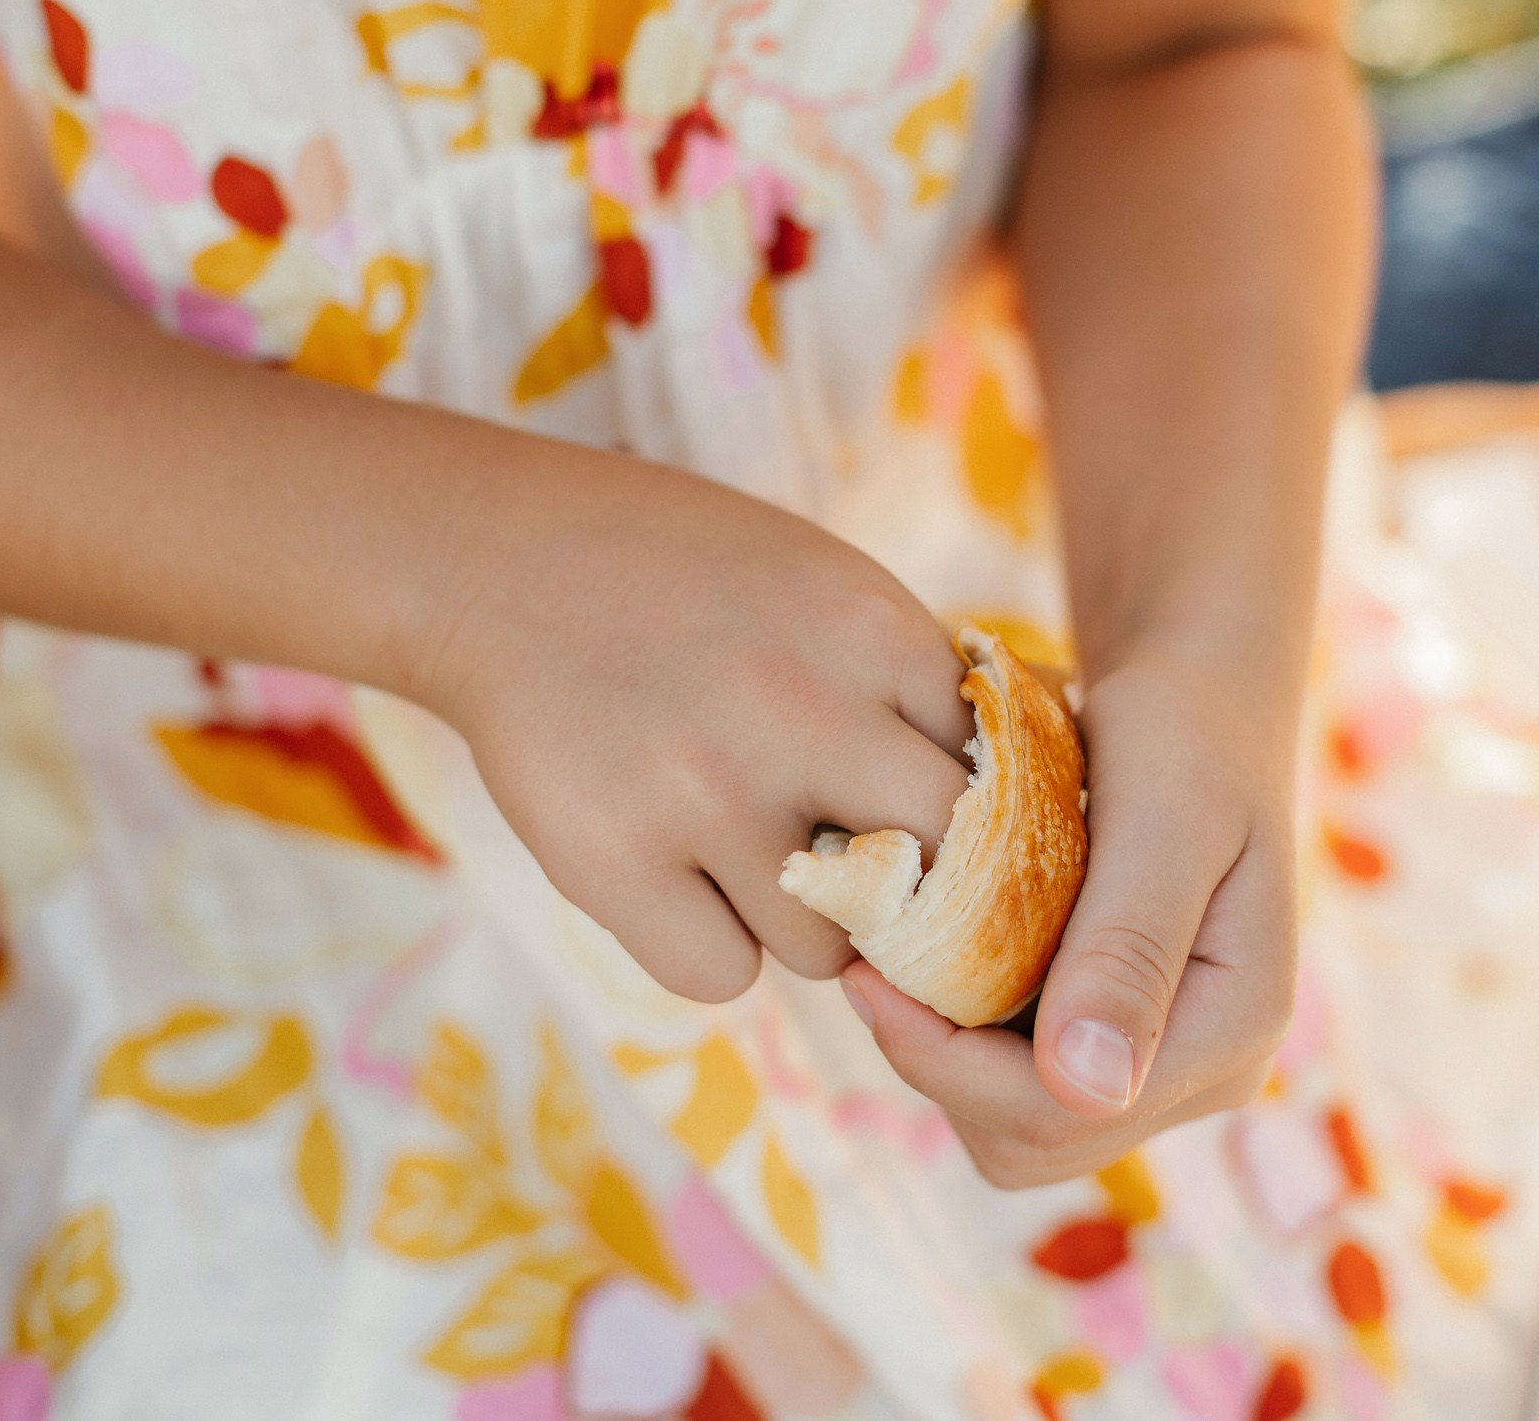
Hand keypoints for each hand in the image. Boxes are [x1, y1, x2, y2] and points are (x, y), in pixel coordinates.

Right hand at [420, 441, 974, 1002]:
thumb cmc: (692, 583)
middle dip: (913, 894)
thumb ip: (918, 688)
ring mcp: (704, 791)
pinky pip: (721, 974)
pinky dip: (707, 943)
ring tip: (738, 844)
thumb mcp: (830, 590)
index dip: (972, 820)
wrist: (503, 563)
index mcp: (873, 632)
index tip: (933, 829)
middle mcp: (800, 711)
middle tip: (865, 876)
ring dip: (799, 924)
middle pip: (940, 875)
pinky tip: (674, 871)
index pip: (998, 781)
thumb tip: (1035, 803)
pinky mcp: (613, 860)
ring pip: (828, 949)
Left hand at [842, 652, 1295, 1186]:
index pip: (1064, 1113)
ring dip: (942, 1049)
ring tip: (902, 948)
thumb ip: (1128, 944)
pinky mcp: (1113, 1037)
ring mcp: (1157, 1060)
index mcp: (1233, 1025)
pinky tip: (937, 945)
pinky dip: (960, 1027)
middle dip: (939, 1062)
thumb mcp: (1166, 812)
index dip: (948, 1064)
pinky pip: (1012, 1076)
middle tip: (871, 959)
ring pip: (1010, 1122)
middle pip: (1031, 1140)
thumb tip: (1085, 1088)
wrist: (1198, 693)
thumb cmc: (1185, 725)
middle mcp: (1203, 1068)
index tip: (867, 974)